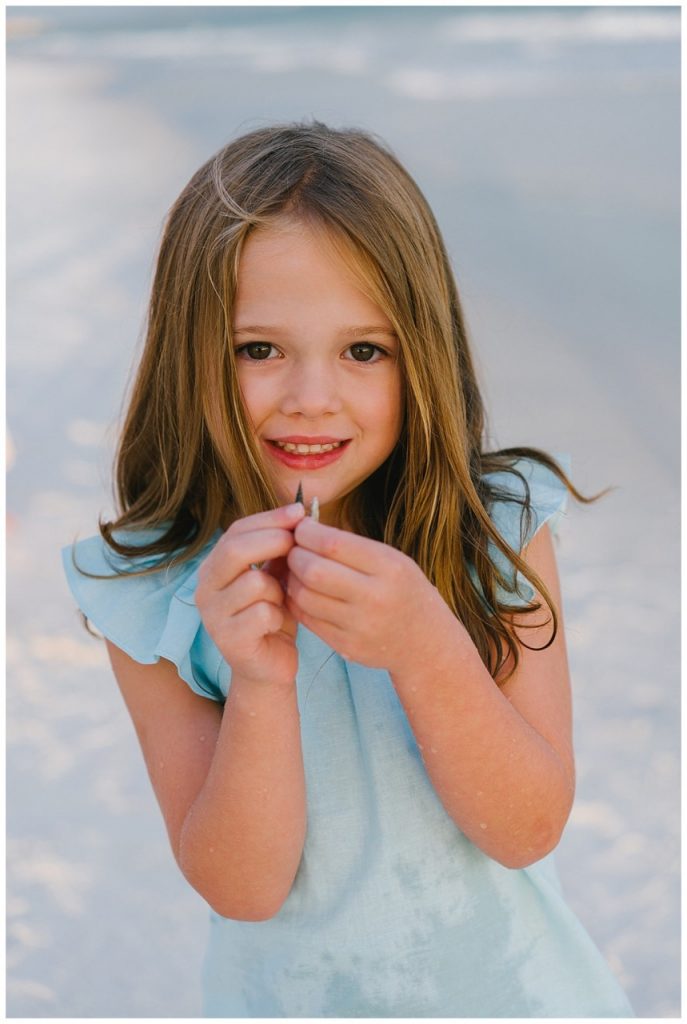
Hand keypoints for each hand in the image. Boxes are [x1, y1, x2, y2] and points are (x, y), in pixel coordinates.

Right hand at [195, 503, 305, 687]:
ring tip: (282, 603)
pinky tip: (277, 626)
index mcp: (214, 568)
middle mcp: (204, 589)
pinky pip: (262, 613)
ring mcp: (212, 616)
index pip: (236, 530)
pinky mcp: (228, 641)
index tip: (299, 511)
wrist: (268, 668)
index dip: (269, 518)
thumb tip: (297, 512)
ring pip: (255, 583)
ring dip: (279, 590)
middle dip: (273, 541)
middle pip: (235, 550)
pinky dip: (278, 617)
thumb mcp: (276, 577)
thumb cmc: (273, 616)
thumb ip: (279, 548)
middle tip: (297, 545)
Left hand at [286, 517, 445, 671]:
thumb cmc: (404, 591)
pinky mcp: (346, 645)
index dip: (307, 532)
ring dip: (292, 578)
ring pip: (304, 595)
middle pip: (313, 570)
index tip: (302, 529)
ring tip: (297, 571)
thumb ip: (353, 547)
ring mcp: (359, 626)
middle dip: (295, 555)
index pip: (333, 543)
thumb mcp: (393, 560)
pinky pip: (306, 618)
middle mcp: (375, 597)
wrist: (425, 642)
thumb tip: (304, 529)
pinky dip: (297, 601)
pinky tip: (302, 591)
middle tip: (294, 550)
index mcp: (390, 567)